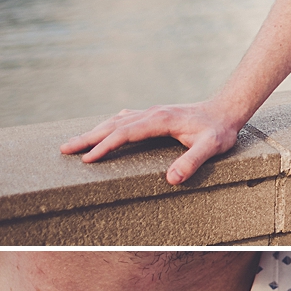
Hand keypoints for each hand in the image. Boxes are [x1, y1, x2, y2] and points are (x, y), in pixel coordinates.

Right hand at [60, 101, 245, 185]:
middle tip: (64, 149)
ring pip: (115, 120)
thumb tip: (171, 179)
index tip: (86, 159)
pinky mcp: (154, 114)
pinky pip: (124, 119)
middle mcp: (151, 113)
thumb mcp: (211, 148)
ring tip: (74, 142)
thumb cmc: (219, 131)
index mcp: (159, 120)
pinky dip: (109, 125)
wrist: (227, 110)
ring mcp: (151, 112)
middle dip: (87, 137)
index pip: (124, 134)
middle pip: (112, 125)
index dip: (104, 146)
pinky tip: (104, 129)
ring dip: (94, 131)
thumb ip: (192, 161)